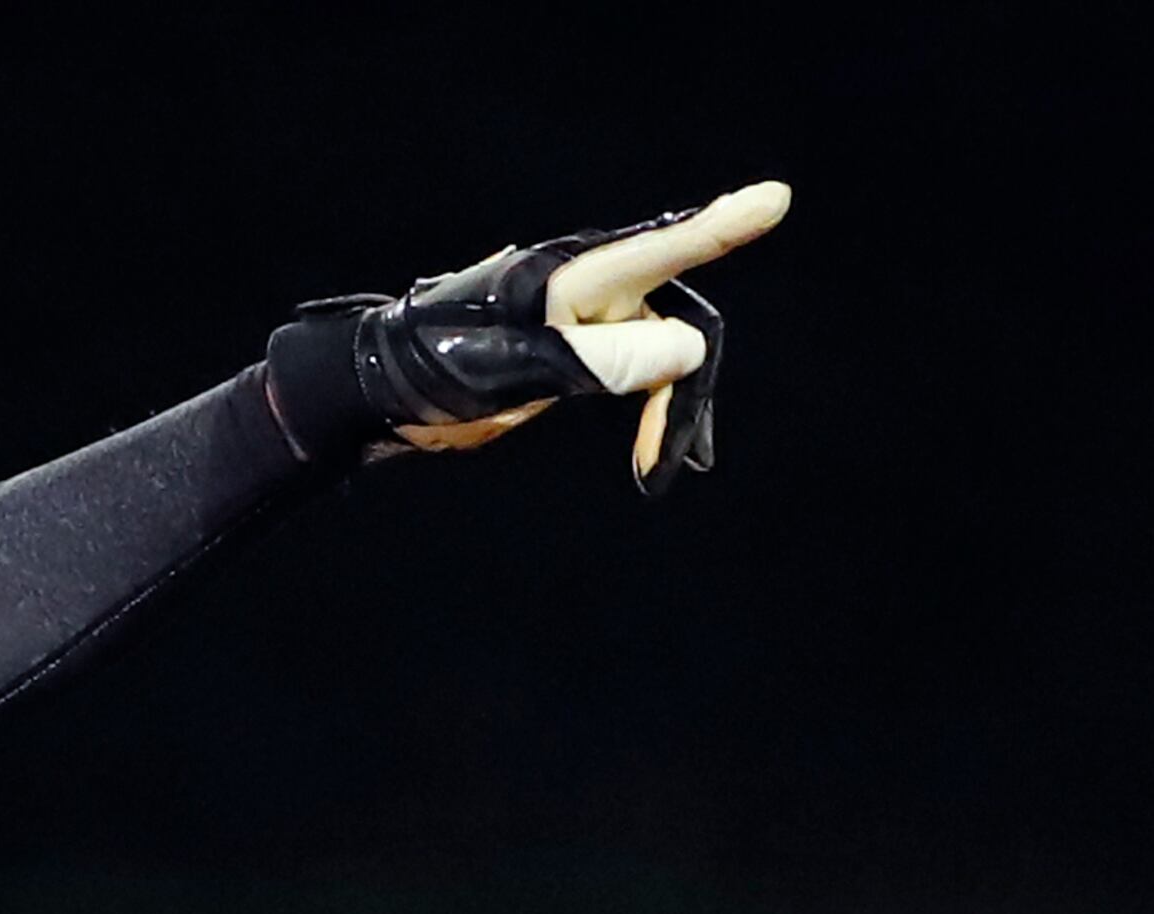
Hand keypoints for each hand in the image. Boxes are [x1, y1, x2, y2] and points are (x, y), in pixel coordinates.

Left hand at [270, 181, 791, 492]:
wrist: (377, 392)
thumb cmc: (433, 367)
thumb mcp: (516, 367)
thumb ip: (598, 358)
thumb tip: (687, 350)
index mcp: (573, 278)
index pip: (663, 248)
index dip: (722, 226)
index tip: (775, 200)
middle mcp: (586, 291)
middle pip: (676, 323)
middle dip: (686, 388)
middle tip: (667, 464)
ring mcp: (580, 323)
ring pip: (659, 358)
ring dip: (668, 411)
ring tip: (656, 472)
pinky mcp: (569, 358)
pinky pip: (632, 376)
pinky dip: (648, 414)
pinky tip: (649, 458)